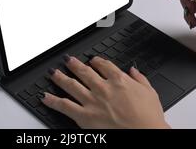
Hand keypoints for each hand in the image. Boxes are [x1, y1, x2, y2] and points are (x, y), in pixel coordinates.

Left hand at [40, 55, 168, 128]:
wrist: (145, 134)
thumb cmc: (149, 118)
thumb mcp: (150, 93)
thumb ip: (140, 79)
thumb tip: (134, 71)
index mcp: (118, 80)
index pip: (103, 65)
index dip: (96, 61)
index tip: (92, 60)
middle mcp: (102, 87)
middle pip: (84, 71)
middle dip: (74, 64)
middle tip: (68, 60)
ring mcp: (91, 101)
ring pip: (71, 84)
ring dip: (60, 77)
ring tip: (53, 73)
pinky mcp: (84, 116)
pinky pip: (64, 106)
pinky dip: (52, 101)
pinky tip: (45, 96)